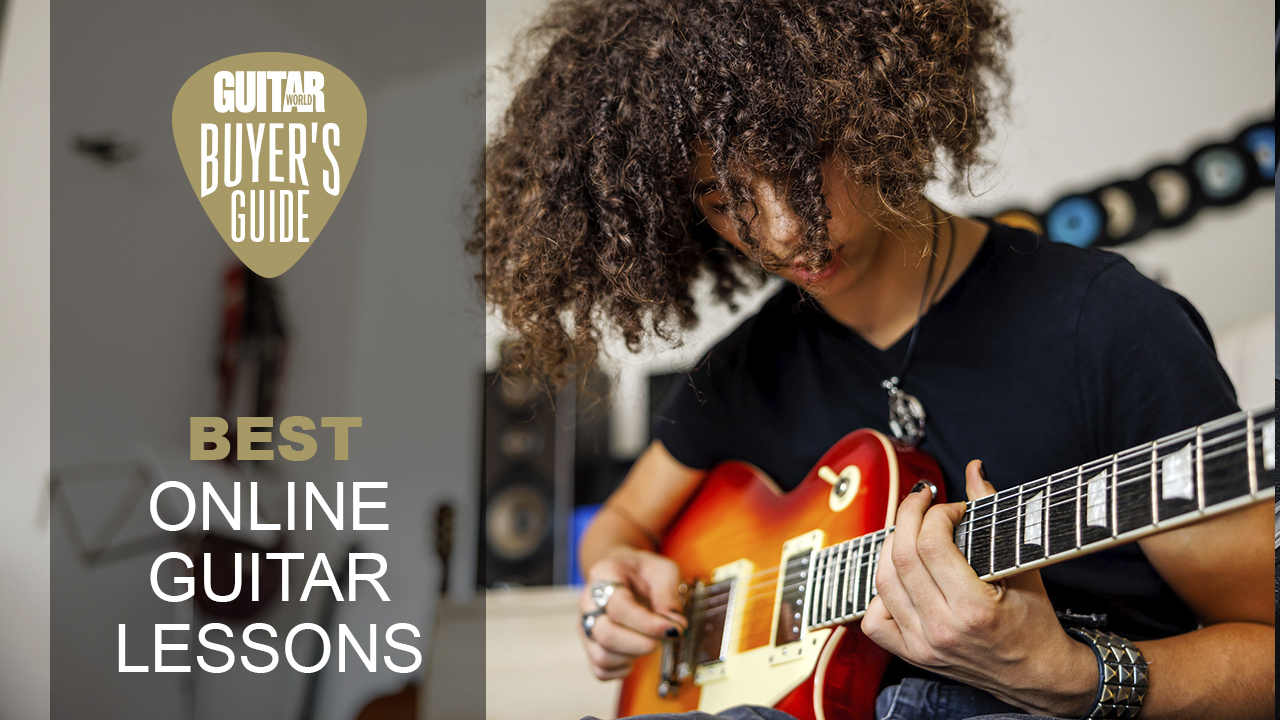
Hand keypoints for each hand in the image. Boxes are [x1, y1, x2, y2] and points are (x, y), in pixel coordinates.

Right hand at [578, 546, 686, 680]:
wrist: (625, 572)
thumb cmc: (643, 571)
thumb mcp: (663, 570)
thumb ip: (668, 595)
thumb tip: (674, 626)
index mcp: (603, 575)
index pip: (619, 607)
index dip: (648, 623)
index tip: (673, 629)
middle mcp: (588, 601)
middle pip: (606, 634)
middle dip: (642, 643)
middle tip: (665, 637)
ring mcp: (585, 625)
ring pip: (602, 656)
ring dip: (634, 656)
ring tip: (651, 641)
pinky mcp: (590, 645)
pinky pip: (601, 670)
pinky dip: (622, 670)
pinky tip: (637, 654)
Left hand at [861, 460, 1097, 716]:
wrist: (1039, 675)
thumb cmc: (1036, 622)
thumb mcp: (1022, 565)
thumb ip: (994, 513)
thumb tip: (973, 470)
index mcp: (973, 609)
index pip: (931, 544)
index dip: (936, 512)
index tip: (951, 507)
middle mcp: (942, 629)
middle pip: (901, 557)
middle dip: (908, 516)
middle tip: (923, 502)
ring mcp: (923, 645)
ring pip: (883, 582)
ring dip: (891, 546)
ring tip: (910, 531)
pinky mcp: (913, 655)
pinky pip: (874, 620)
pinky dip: (879, 593)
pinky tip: (900, 577)